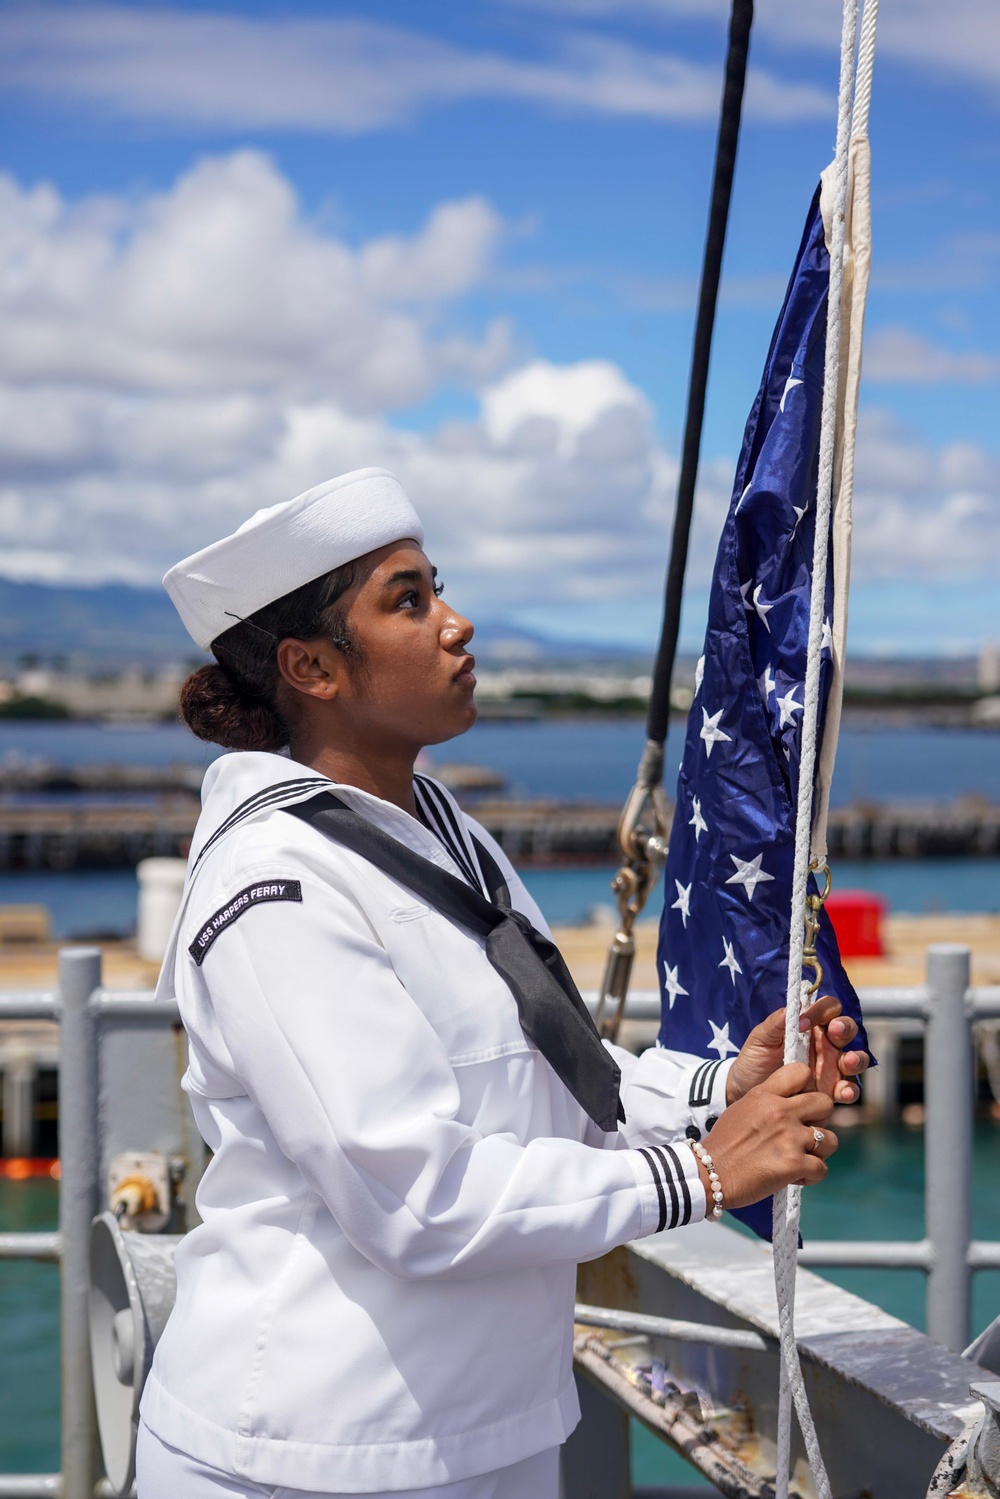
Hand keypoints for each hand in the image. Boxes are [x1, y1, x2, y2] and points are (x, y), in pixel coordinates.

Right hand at [699, 1064, 836, 1209]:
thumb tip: (793, 1104)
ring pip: (830, 1140)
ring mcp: (790, 1138)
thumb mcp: (742, 1108)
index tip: (801, 1102)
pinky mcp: (794, 1164)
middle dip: (820, 1119)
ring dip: (819, 1152)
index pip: (802, 1071)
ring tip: (802, 1158)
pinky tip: (796, 1176)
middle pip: (825, 1104)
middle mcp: (781, 1112)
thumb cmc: (724, 1144)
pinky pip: (822, 1169)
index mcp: (764, 1094)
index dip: (808, 1087)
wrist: (709, 1174)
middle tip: (806, 1132)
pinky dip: (811, 1175)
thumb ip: (768, 1101)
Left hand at [725, 995, 868, 1105]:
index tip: (805, 1021)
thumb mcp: (760, 1039)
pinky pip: (848, 1090)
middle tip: (835, 1031)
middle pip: (847, 1029)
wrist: (745, 1092)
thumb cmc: (754, 1060)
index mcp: (809, 1026)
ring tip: (846, 1061)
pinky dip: (850, 1090)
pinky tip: (842, 1092)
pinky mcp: (830, 1092)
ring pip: (855, 1059)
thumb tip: (796, 1009)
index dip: (822, 1010)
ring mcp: (830, 1068)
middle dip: (846, 1028)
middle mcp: (824, 1045)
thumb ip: (776, 1022)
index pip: (828, 1009)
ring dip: (856, 1058)